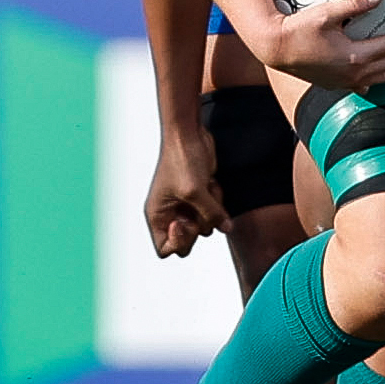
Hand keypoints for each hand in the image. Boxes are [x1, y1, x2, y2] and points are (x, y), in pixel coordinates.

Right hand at [146, 130, 229, 256]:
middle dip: (199, 226)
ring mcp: (186, 205)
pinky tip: (210, 182)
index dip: (178, 242)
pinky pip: (214, 212)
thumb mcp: (196, 192)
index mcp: (158, 215)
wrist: (190, 134)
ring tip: (206, 188)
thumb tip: (226, 228)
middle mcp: (170, 213)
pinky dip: (216, 200)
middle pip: (188, 241)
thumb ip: (211, 215)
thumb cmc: (182, 160)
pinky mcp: (201, 196)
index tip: (184, 222)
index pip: (165, 249)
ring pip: (205, 227)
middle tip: (200, 208)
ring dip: (211, 210)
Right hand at [257, 0, 384, 91]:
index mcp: (355, 57)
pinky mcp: (336, 85)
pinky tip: (378, 71)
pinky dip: (379, 77)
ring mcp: (346, 82)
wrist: (275, 49)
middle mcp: (354, 74)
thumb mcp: (326, 12)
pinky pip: (366, 85)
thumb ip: (354, 4)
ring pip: (382, 78)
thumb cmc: (298, 28)